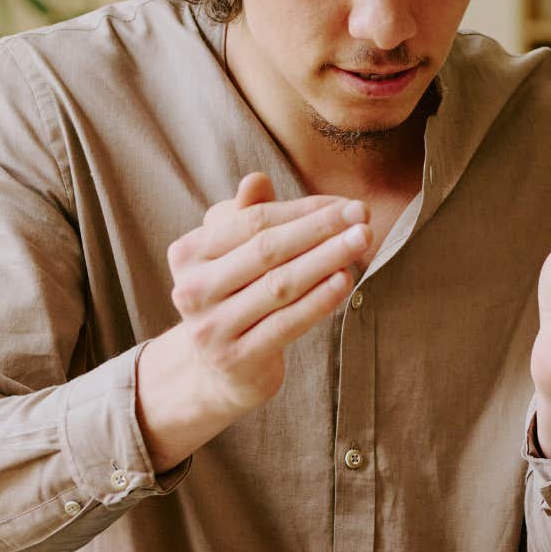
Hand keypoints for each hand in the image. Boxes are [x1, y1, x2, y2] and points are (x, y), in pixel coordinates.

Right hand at [139, 173, 370, 467]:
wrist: (218, 370)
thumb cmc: (236, 295)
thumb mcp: (233, 252)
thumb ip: (245, 216)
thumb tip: (256, 181)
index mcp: (187, 253)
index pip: (252, 221)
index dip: (302, 210)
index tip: (345, 203)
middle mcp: (192, 290)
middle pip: (267, 250)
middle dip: (320, 229)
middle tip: (363, 215)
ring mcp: (212, 328)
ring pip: (280, 285)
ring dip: (327, 259)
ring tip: (362, 241)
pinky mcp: (237, 359)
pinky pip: (287, 323)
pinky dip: (319, 300)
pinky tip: (346, 281)